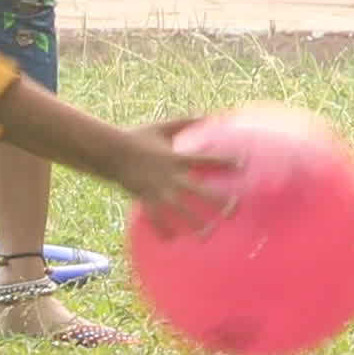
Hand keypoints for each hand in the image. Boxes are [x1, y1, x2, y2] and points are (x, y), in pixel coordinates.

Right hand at [115, 123, 239, 237]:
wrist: (110, 151)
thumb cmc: (137, 137)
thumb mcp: (163, 127)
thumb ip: (185, 121)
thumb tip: (207, 114)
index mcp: (176, 158)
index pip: (205, 159)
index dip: (224, 161)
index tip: (242, 164)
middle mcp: (170, 176)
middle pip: (198, 190)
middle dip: (216, 199)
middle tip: (234, 208)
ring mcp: (157, 189)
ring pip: (179, 209)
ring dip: (194, 221)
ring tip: (208, 233)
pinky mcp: (144, 198)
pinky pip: (155, 217)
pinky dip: (162, 229)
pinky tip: (171, 240)